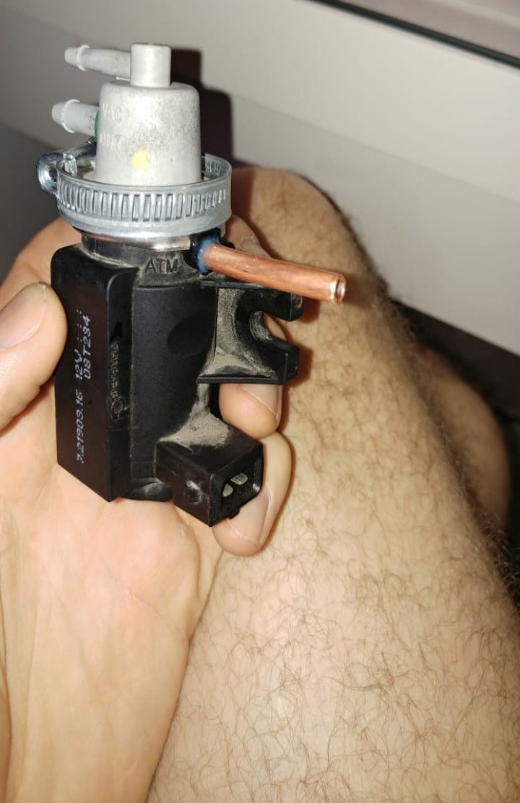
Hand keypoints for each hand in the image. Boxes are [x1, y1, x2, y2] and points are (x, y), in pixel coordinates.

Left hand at [0, 218, 290, 802]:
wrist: (29, 755)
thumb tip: (42, 309)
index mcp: (24, 401)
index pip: (72, 284)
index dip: (125, 248)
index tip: (180, 243)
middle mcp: (89, 426)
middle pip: (166, 325)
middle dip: (218, 317)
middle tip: (235, 346)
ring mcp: (146, 476)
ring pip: (220, 389)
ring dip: (254, 395)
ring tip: (249, 427)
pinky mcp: (193, 530)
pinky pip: (247, 477)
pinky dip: (263, 485)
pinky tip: (239, 525)